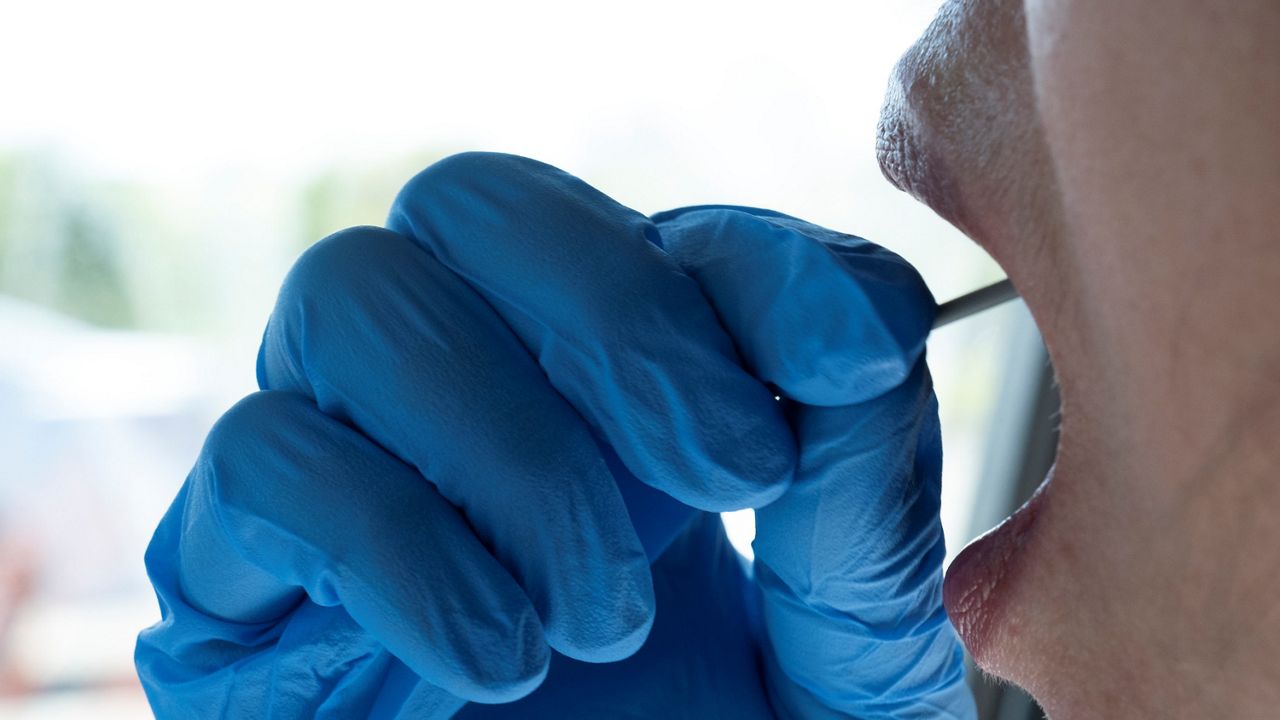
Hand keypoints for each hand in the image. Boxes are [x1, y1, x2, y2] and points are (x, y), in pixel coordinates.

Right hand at [134, 153, 794, 717]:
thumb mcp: (844, 660)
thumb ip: (860, 510)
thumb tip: (850, 347)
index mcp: (609, 390)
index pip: (655, 232)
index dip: (752, 265)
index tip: (850, 356)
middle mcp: (459, 390)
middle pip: (469, 200)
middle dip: (612, 316)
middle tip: (727, 469)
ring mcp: (339, 463)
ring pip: (352, 295)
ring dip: (511, 446)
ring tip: (601, 613)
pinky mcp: (235, 572)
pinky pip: (263, 461)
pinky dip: (395, 543)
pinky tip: (498, 659)